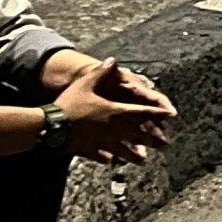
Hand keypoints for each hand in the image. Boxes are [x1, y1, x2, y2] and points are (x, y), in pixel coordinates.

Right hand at [56, 59, 176, 163]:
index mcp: (116, 112)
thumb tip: (112, 61)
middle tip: (166, 145)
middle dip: (153, 140)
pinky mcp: (88, 150)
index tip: (171, 116)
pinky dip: (107, 158)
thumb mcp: (86, 83)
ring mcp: (102, 142)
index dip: (158, 114)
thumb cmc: (69, 103)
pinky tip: (110, 161)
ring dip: (134, 155)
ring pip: (123, 151)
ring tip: (143, 161)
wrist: (50, 126)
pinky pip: (101, 156)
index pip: (142, 113)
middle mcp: (113, 129)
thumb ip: (101, 72)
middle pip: (138, 135)